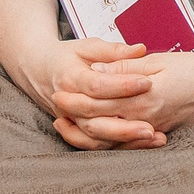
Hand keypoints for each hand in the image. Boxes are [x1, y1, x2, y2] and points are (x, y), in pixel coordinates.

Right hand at [16, 37, 163, 149]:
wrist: (40, 72)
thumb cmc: (67, 57)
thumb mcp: (87, 47)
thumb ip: (114, 51)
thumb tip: (140, 49)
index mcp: (70, 78)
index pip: (97, 85)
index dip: (122, 85)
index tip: (147, 82)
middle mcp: (68, 104)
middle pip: (95, 120)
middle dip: (124, 126)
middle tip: (151, 126)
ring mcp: (71, 121)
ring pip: (96, 138)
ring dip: (124, 141)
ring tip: (153, 137)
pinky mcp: (77, 130)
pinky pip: (96, 145)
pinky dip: (118, 147)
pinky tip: (142, 144)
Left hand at [58, 49, 193, 140]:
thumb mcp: (159, 61)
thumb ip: (126, 67)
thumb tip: (97, 69)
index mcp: (141, 98)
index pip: (99, 101)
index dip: (76, 97)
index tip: (58, 91)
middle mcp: (143, 119)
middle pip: (98, 123)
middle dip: (74, 116)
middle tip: (56, 107)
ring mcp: (150, 130)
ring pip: (109, 140)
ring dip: (84, 133)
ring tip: (67, 124)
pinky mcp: (158, 135)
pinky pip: (125, 146)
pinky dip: (106, 143)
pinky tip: (95, 136)